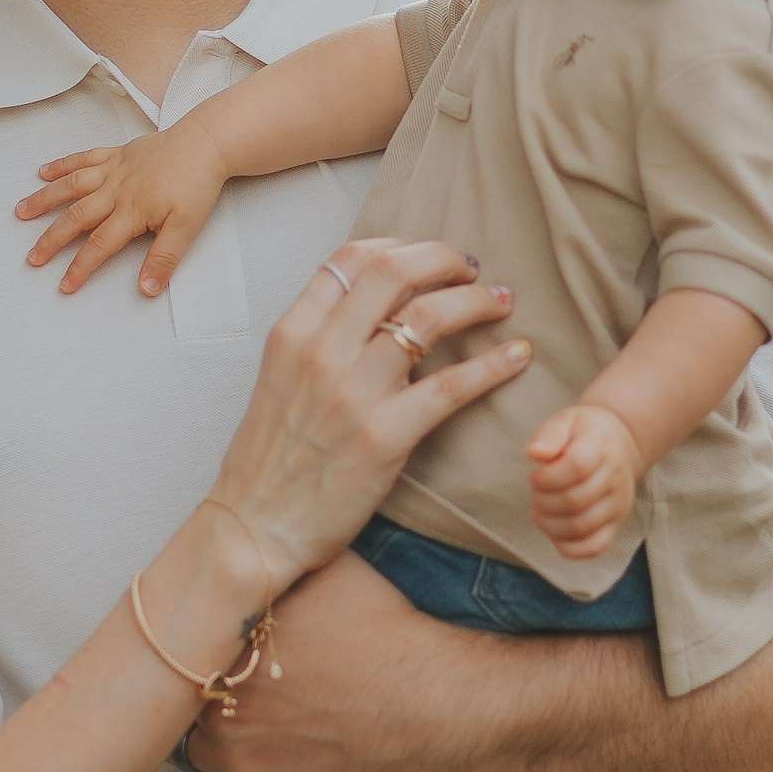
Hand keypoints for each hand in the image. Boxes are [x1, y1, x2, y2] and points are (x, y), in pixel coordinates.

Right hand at [17, 121, 228, 297]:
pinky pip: (83, 158)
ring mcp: (113, 170)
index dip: (80, 267)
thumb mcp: (186, 228)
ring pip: (70, 186)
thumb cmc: (196, 184)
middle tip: (33, 257)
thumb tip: (146, 289)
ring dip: (44, 199)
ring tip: (21, 211)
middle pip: (76, 217)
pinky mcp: (117, 154)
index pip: (99, 245)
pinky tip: (43, 171)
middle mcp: (115, 191)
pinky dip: (62, 164)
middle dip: (51, 240)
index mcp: (130, 212)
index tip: (65, 284)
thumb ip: (163, 259)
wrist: (205, 144)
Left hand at [182, 550, 448, 771]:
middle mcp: (222, 696)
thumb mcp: (335, 567)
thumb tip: (271, 535)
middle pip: (184, 696)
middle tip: (222, 688)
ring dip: (201, 744)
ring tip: (220, 734)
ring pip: (190, 751)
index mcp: (233, 639)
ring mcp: (238, 752)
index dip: (198, 645)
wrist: (426, 701)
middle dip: (200, 692)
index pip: (189, 641)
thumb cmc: (388, 633)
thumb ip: (290, 555)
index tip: (209, 645)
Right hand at [207, 238, 525, 591]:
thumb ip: (319, 338)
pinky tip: (517, 356)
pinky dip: (494, 364)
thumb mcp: (278, 379)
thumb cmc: (269, 459)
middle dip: (447, 259)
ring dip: (476, 301)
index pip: (352, 257)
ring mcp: (354, 392)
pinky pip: (453, 385)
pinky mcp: (386, 435)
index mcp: (292, 332)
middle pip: (396, 271)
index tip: (430, 255)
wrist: (255, 526)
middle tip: (474, 270)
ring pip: (430, 316)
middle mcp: (321, 352)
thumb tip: (377, 309)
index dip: (403, 245)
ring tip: (500, 303)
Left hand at [524, 398, 641, 563]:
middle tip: (537, 492)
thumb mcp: (567, 420)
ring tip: (541, 509)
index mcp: (601, 448)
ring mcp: (618, 504)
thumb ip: (549, 434)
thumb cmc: (585, 433)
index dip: (546, 478)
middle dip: (543, 501)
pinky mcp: (616, 524)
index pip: (576, 467)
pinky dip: (568, 547)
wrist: (620, 444)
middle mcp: (615, 478)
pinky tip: (555, 530)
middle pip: (574, 501)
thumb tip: (534, 453)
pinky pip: (594, 547)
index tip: (534, 476)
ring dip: (549, 523)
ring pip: (580, 527)